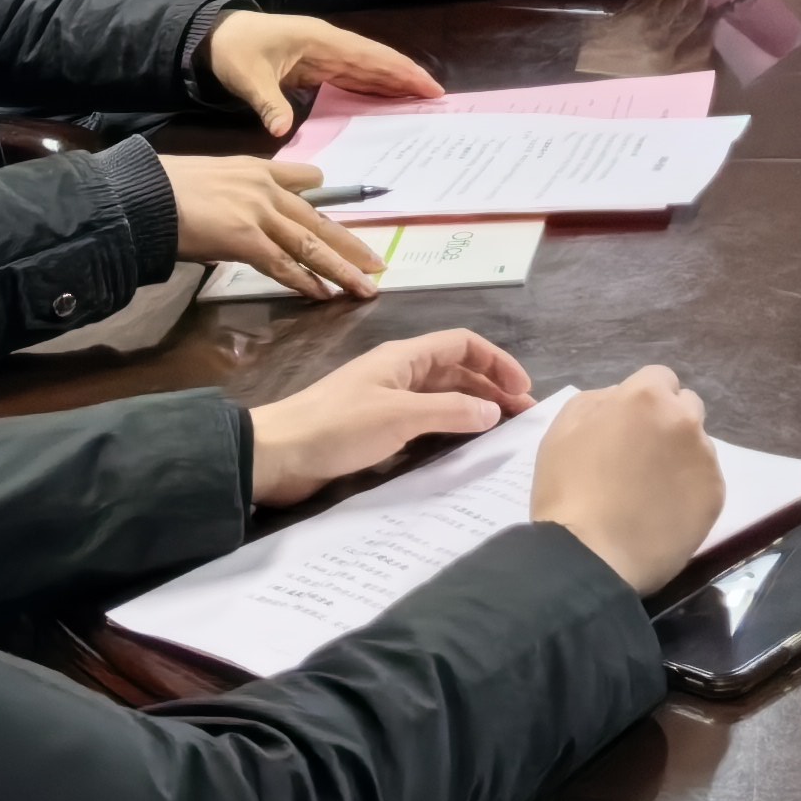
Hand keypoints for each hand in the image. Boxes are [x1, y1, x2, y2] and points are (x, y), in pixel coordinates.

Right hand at [159, 154, 386, 298]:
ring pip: (311, 244)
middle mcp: (267, 188)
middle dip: (350, 246)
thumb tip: (234, 218)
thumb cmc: (162, 188)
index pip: (305, 181)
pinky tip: (324, 294)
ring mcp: (260, 213)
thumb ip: (233, 196)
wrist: (142, 193)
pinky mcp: (247, 238)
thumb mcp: (208, 178)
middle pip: (319, 221)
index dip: (324, 202)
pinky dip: (305, 281)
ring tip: (365, 287)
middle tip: (376, 263)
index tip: (340, 218)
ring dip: (341, 269)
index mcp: (258, 169)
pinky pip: (284, 264)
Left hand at [199, 12, 436, 137]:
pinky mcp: (318, 64)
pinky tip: (387, 99)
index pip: (370, 57)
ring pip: (369, 68)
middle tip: (437, 98)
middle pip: (377, 61)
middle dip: (407, 77)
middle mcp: (331, 45)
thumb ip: (268, 103)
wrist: (215, 36)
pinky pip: (353, 75)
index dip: (401, 71)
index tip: (428, 86)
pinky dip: (374, 85)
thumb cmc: (234, 51)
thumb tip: (282, 131)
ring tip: (421, 100)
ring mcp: (326, 54)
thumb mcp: (248, 77)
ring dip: (394, 82)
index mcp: (321, 41)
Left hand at [248, 330, 536, 506]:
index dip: (497, 362)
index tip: (523, 390)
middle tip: (520, 417)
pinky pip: (422, 421)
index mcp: (404, 357)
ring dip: (471, 409)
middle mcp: (398, 373)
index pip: (463, 345)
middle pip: (455, 371)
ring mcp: (385, 401)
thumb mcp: (401, 416)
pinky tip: (458, 448)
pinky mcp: (373, 429)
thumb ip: (451, 411)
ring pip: (440, 397)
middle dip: (490, 388)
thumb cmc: (338, 426)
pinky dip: (446, 428)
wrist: (276, 455)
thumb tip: (494, 410)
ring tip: (497, 432)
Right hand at [529, 363, 728, 594]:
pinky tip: (663, 513)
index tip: (628, 427)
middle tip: (641, 458)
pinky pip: (704, 481)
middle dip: (668, 423)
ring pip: (697, 445)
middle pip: (686, 407)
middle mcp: (685, 419)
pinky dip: (688, 491)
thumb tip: (621, 398)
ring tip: (650, 493)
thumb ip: (600, 401)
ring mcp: (705, 457)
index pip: (659, 379)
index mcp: (646, 396)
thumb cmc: (568, 490)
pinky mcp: (716, 494)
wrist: (590, 556)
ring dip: (680, 458)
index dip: (642, 402)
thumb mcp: (565, 427)